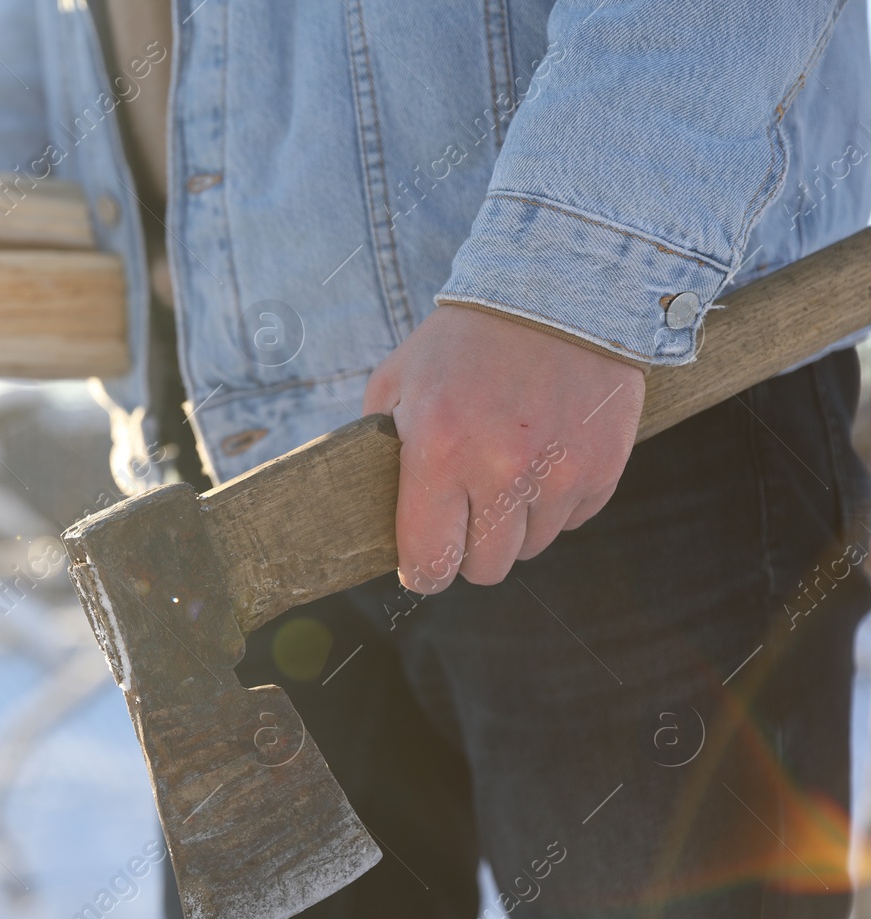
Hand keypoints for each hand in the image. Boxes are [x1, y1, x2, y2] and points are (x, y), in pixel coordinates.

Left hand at [361, 305, 644, 593]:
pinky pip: (573, 520)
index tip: (424, 564)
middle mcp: (502, 470)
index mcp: (439, 452)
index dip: (424, 572)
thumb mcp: (396, 382)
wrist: (557, 286)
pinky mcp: (604, 467)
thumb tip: (375, 514)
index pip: (431, 562)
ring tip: (507, 472)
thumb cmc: (462, 341)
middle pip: (485, 568)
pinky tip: (544, 456)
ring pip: (532, 548)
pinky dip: (556, 503)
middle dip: (470, 550)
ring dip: (515, 525)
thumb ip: (381, 450)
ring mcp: (560, 472)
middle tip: (465, 515)